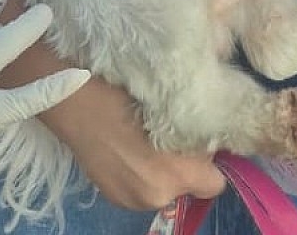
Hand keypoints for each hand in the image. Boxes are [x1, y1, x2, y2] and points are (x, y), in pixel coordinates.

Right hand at [44, 74, 227, 210]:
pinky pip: (140, 191)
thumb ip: (198, 131)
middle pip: (189, 186)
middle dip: (185, 167)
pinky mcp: (116, 200)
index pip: (216, 183)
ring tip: (143, 144)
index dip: (212, 165)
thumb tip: (214, 136)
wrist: (80, 104)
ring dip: (160, 173)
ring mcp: (136, 201)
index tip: (203, 146)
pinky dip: (138, 177)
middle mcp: (163, 194)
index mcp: (184, 171)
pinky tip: (125, 152)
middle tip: (171, 139)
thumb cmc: (131, 96)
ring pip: (163, 189)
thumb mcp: (177, 107)